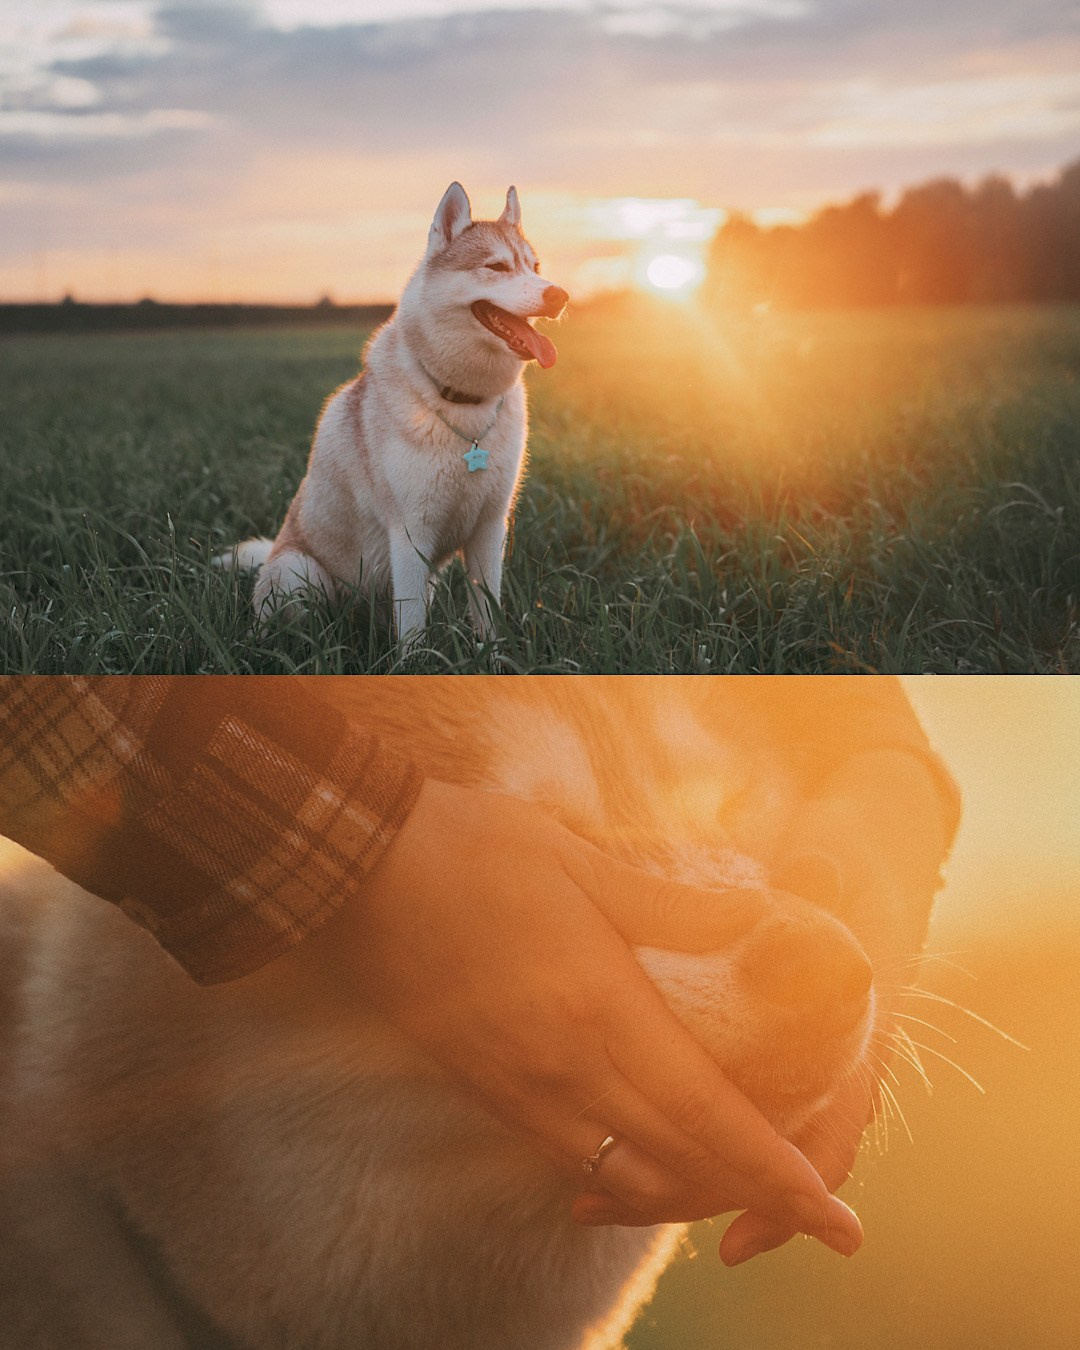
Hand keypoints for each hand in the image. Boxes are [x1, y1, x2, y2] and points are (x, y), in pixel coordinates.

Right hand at [272, 779, 861, 1256]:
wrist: (356, 873)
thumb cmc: (472, 852)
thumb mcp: (582, 860)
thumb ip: (675, 904)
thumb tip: (759, 915)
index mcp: (600, 1012)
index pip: (710, 1117)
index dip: (780, 1176)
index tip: (837, 1221)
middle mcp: (563, 1071)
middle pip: (677, 1165)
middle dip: (753, 1198)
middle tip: (807, 1208)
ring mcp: (517, 1090)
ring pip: (623, 1176)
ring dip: (688, 1191)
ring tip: (737, 1184)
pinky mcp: (483, 1090)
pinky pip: (567, 1158)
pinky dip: (622, 1177)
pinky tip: (640, 1163)